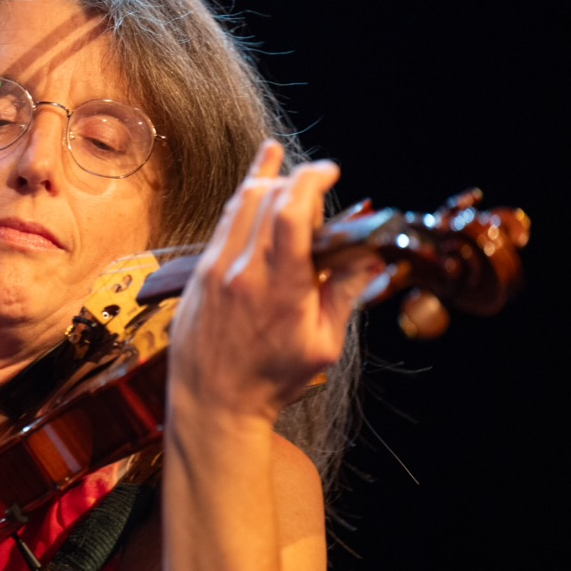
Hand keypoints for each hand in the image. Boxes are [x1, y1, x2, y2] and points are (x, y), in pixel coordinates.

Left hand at [168, 139, 383, 421]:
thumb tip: (371, 256)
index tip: (329, 170)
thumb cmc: (272, 378)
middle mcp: (242, 270)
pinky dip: (244, 198)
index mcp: (279, 288)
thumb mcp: (323, 344)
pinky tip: (258, 178)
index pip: (291, 214)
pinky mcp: (200, 272)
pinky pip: (224, 222)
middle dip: (297, 183)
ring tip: (290, 172)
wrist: (213, 401)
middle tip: (319, 192)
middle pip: (267, 199)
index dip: (311, 181)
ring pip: (241, 204)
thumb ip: (345, 294)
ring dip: (269, 182)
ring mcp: (215, 268)